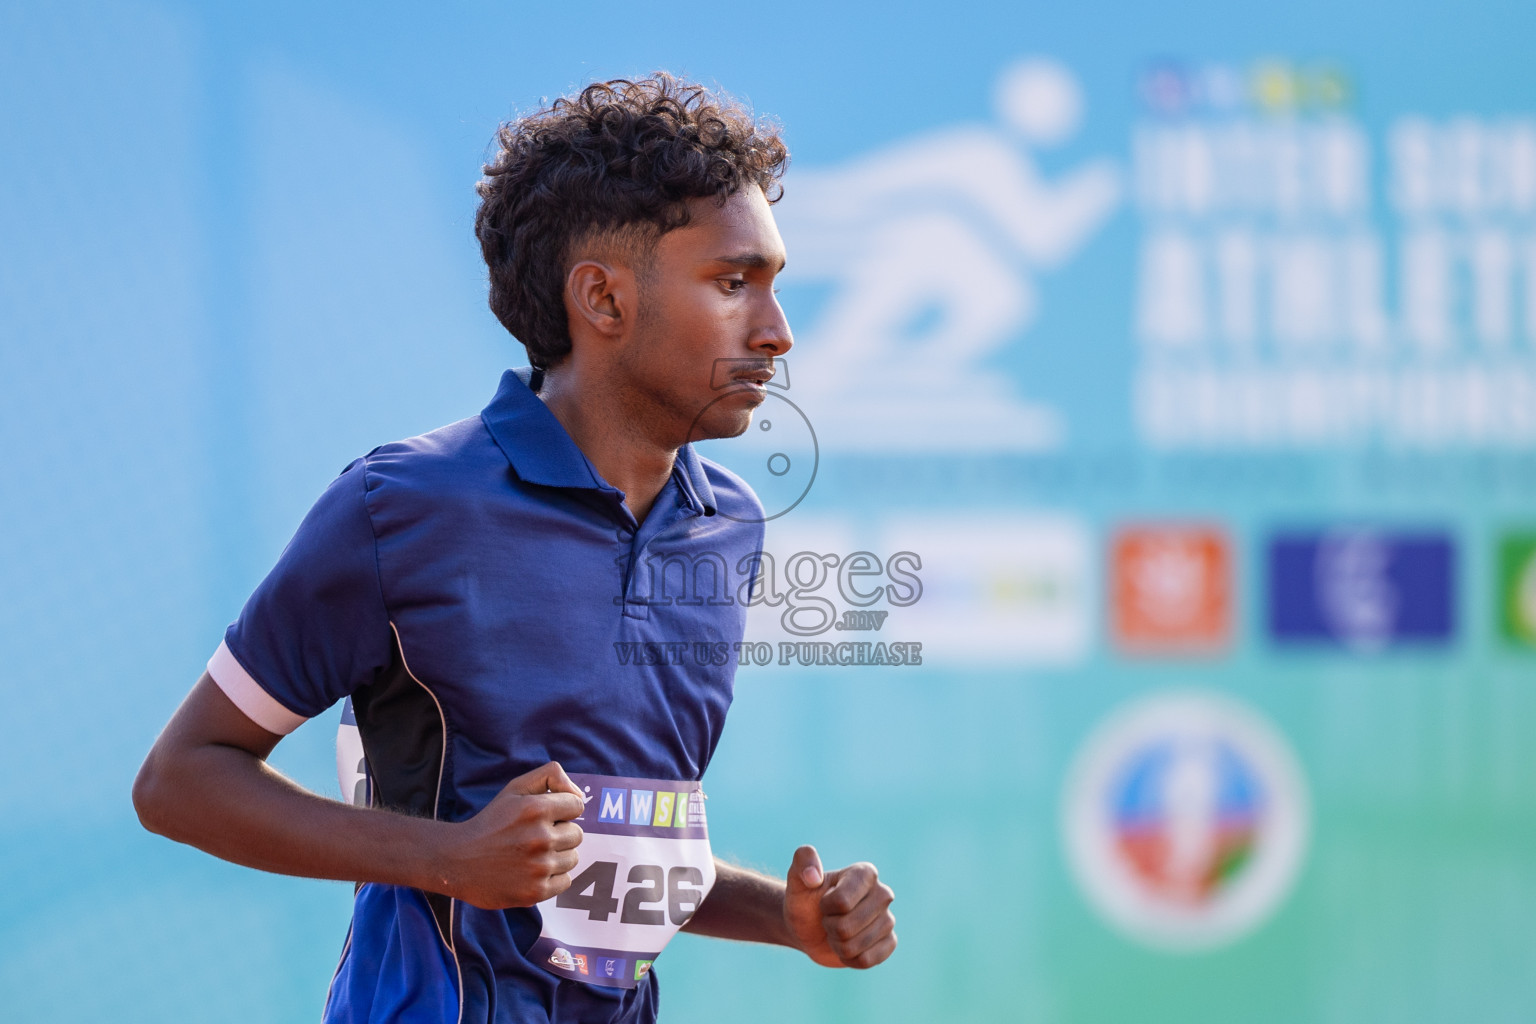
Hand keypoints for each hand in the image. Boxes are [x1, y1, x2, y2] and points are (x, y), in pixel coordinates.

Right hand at [439, 761, 584, 909]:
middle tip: (533, 837)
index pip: (577, 806)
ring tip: (530, 855)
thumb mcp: (515, 788)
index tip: (547, 816)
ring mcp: (539, 867)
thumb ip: (550, 776)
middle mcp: (540, 838)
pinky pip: (566, 881)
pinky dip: (552, 878)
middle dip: (560, 833)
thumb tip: (579, 794)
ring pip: (572, 858)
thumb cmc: (491, 822)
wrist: (456, 861)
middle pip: (577, 834)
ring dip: (557, 856)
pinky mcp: (536, 892)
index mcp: (535, 809)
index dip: (563, 810)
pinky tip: (531, 872)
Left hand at [782, 845, 896, 968]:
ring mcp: (888, 919)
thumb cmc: (804, 901)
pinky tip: (848, 946)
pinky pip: (867, 960)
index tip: (824, 901)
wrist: (808, 928)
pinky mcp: (889, 942)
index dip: (826, 907)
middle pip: (847, 927)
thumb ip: (802, 861)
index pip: (842, 902)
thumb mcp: (797, 879)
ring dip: (838, 944)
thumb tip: (813, 876)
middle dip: (830, 928)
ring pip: (855, 946)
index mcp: (865, 873)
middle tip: (829, 919)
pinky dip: (849, 959)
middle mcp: (882, 894)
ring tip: (837, 932)